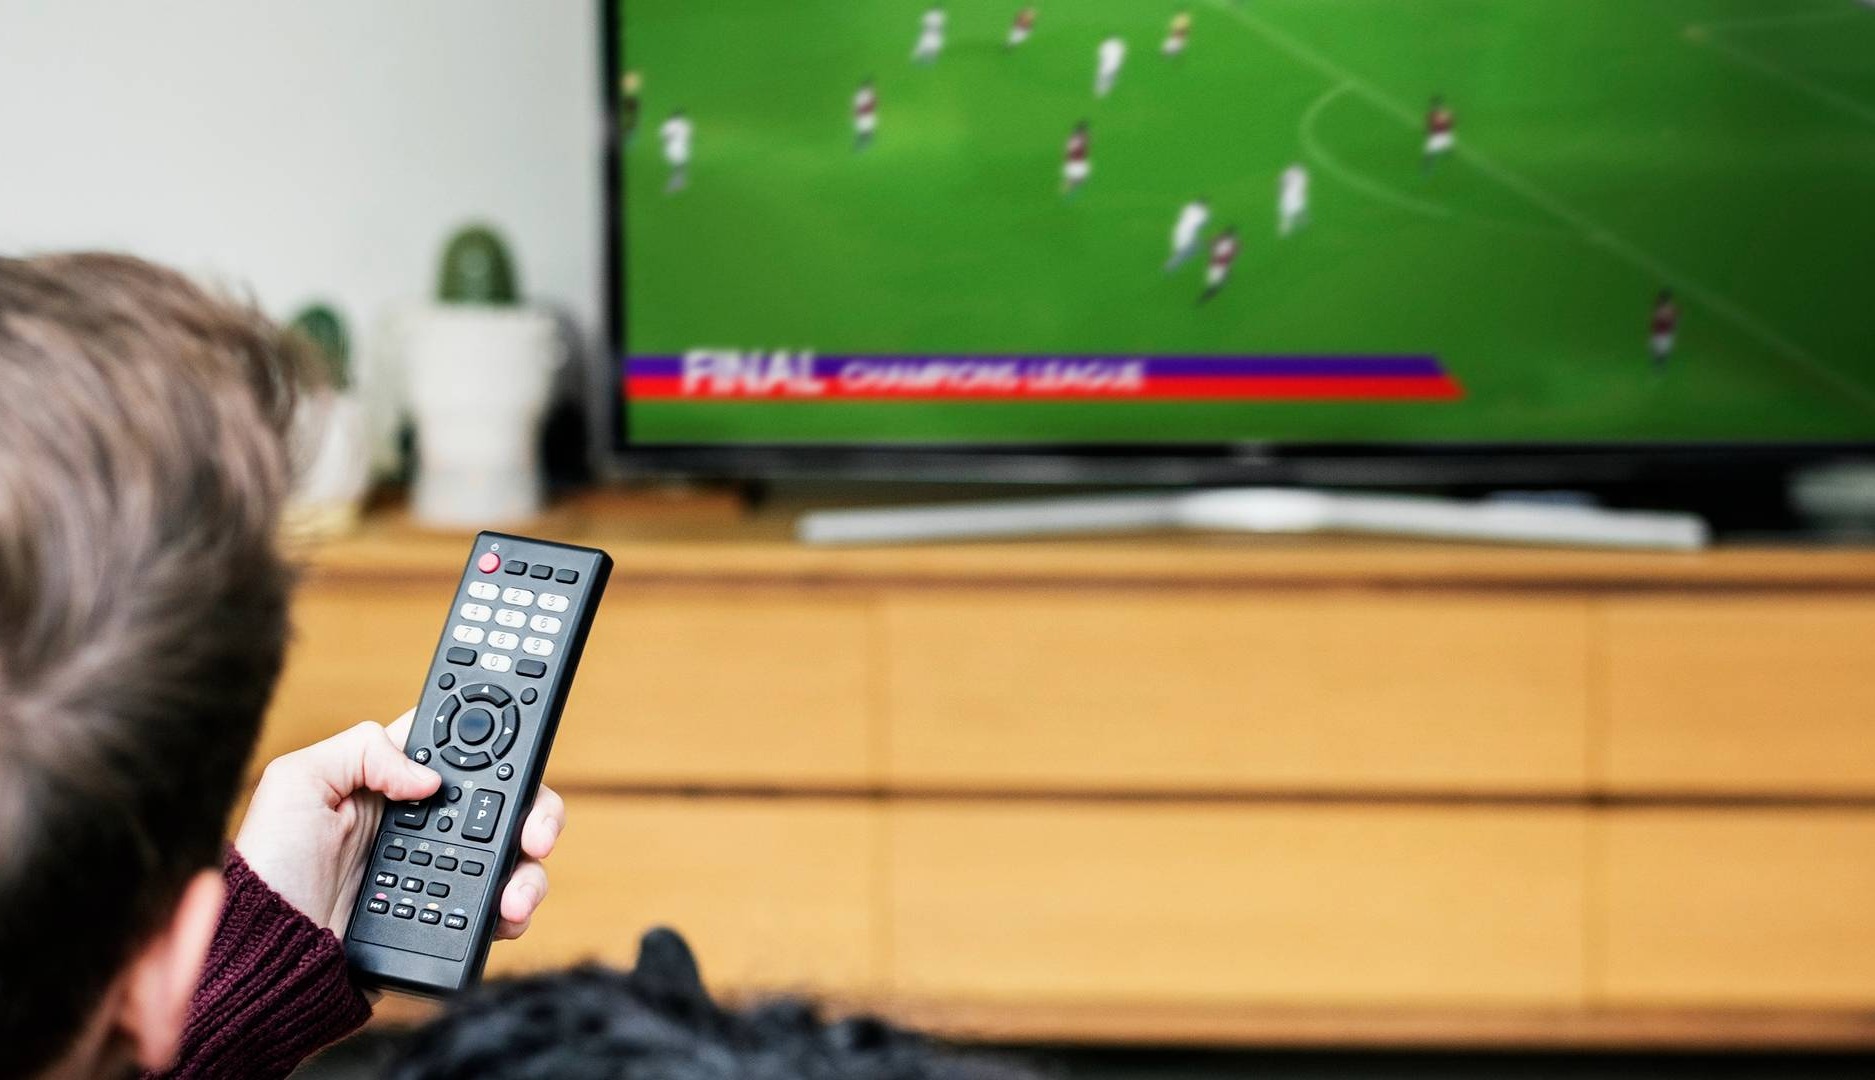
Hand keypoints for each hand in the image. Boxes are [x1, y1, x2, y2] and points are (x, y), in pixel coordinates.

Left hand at [235, 711, 564, 939]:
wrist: (268, 956)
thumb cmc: (268, 869)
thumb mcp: (296, 781)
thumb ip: (362, 749)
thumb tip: (427, 777)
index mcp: (396, 784)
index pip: (466, 751)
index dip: (501, 746)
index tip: (520, 758)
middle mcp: (426, 826)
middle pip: (510, 804)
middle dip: (538, 813)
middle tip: (535, 835)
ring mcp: (441, 873)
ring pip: (516, 858)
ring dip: (530, 871)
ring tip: (513, 894)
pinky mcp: (447, 920)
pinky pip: (500, 911)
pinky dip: (513, 911)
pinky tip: (502, 916)